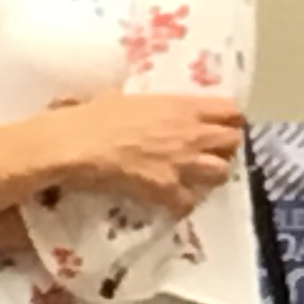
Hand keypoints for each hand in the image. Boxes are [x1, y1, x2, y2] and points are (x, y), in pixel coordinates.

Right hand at [48, 92, 246, 215]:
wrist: (70, 143)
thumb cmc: (88, 115)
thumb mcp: (121, 97)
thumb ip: (139, 103)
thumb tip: (126, 101)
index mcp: (182, 106)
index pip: (231, 110)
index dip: (229, 121)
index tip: (218, 128)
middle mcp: (191, 132)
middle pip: (234, 141)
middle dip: (224, 150)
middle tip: (206, 155)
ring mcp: (182, 161)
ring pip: (222, 172)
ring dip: (209, 178)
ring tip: (193, 180)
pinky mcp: (166, 188)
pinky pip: (189, 203)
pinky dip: (181, 206)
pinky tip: (170, 205)